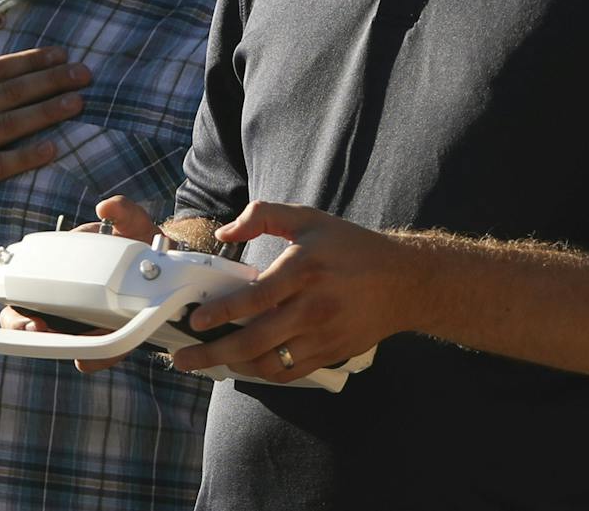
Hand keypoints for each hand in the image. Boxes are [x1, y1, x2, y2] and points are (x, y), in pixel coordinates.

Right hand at [0, 195, 165, 368]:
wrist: (176, 272)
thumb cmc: (144, 244)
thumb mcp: (134, 223)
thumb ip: (123, 210)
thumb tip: (105, 208)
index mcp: (61, 265)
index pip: (18, 273)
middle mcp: (62, 295)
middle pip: (20, 314)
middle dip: (16, 323)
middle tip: (33, 324)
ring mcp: (81, 321)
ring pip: (51, 340)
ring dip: (49, 343)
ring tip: (59, 340)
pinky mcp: (107, 340)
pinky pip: (93, 356)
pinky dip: (91, 358)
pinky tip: (90, 357)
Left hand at [171, 201, 409, 383]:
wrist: (404, 281)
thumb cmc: (350, 246)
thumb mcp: (308, 218)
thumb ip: (263, 215)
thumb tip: (225, 233)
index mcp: (304, 269)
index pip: (255, 297)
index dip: (221, 312)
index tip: (195, 320)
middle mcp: (312, 307)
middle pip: (254, 341)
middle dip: (213, 353)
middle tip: (184, 359)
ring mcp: (322, 335)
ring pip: (269, 364)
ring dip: (233, 367)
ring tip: (208, 363)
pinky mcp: (330, 354)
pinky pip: (288, 372)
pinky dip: (262, 372)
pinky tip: (243, 365)